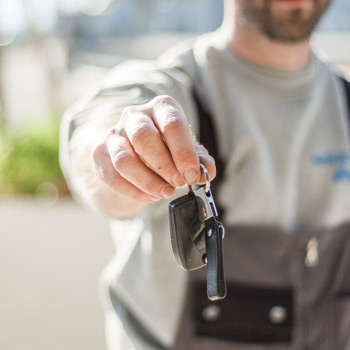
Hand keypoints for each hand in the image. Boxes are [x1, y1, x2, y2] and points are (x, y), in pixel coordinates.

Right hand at [92, 95, 215, 202]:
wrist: (135, 149)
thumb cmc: (166, 147)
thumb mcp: (186, 150)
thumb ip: (199, 160)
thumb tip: (207, 170)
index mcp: (161, 107)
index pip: (172, 124)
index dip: (183, 152)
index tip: (191, 174)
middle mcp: (135, 116)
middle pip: (143, 137)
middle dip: (164, 166)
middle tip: (178, 183)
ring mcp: (114, 134)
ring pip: (124, 160)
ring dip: (148, 182)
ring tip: (165, 192)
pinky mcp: (100, 154)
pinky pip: (112, 176)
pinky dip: (134, 192)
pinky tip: (150, 196)